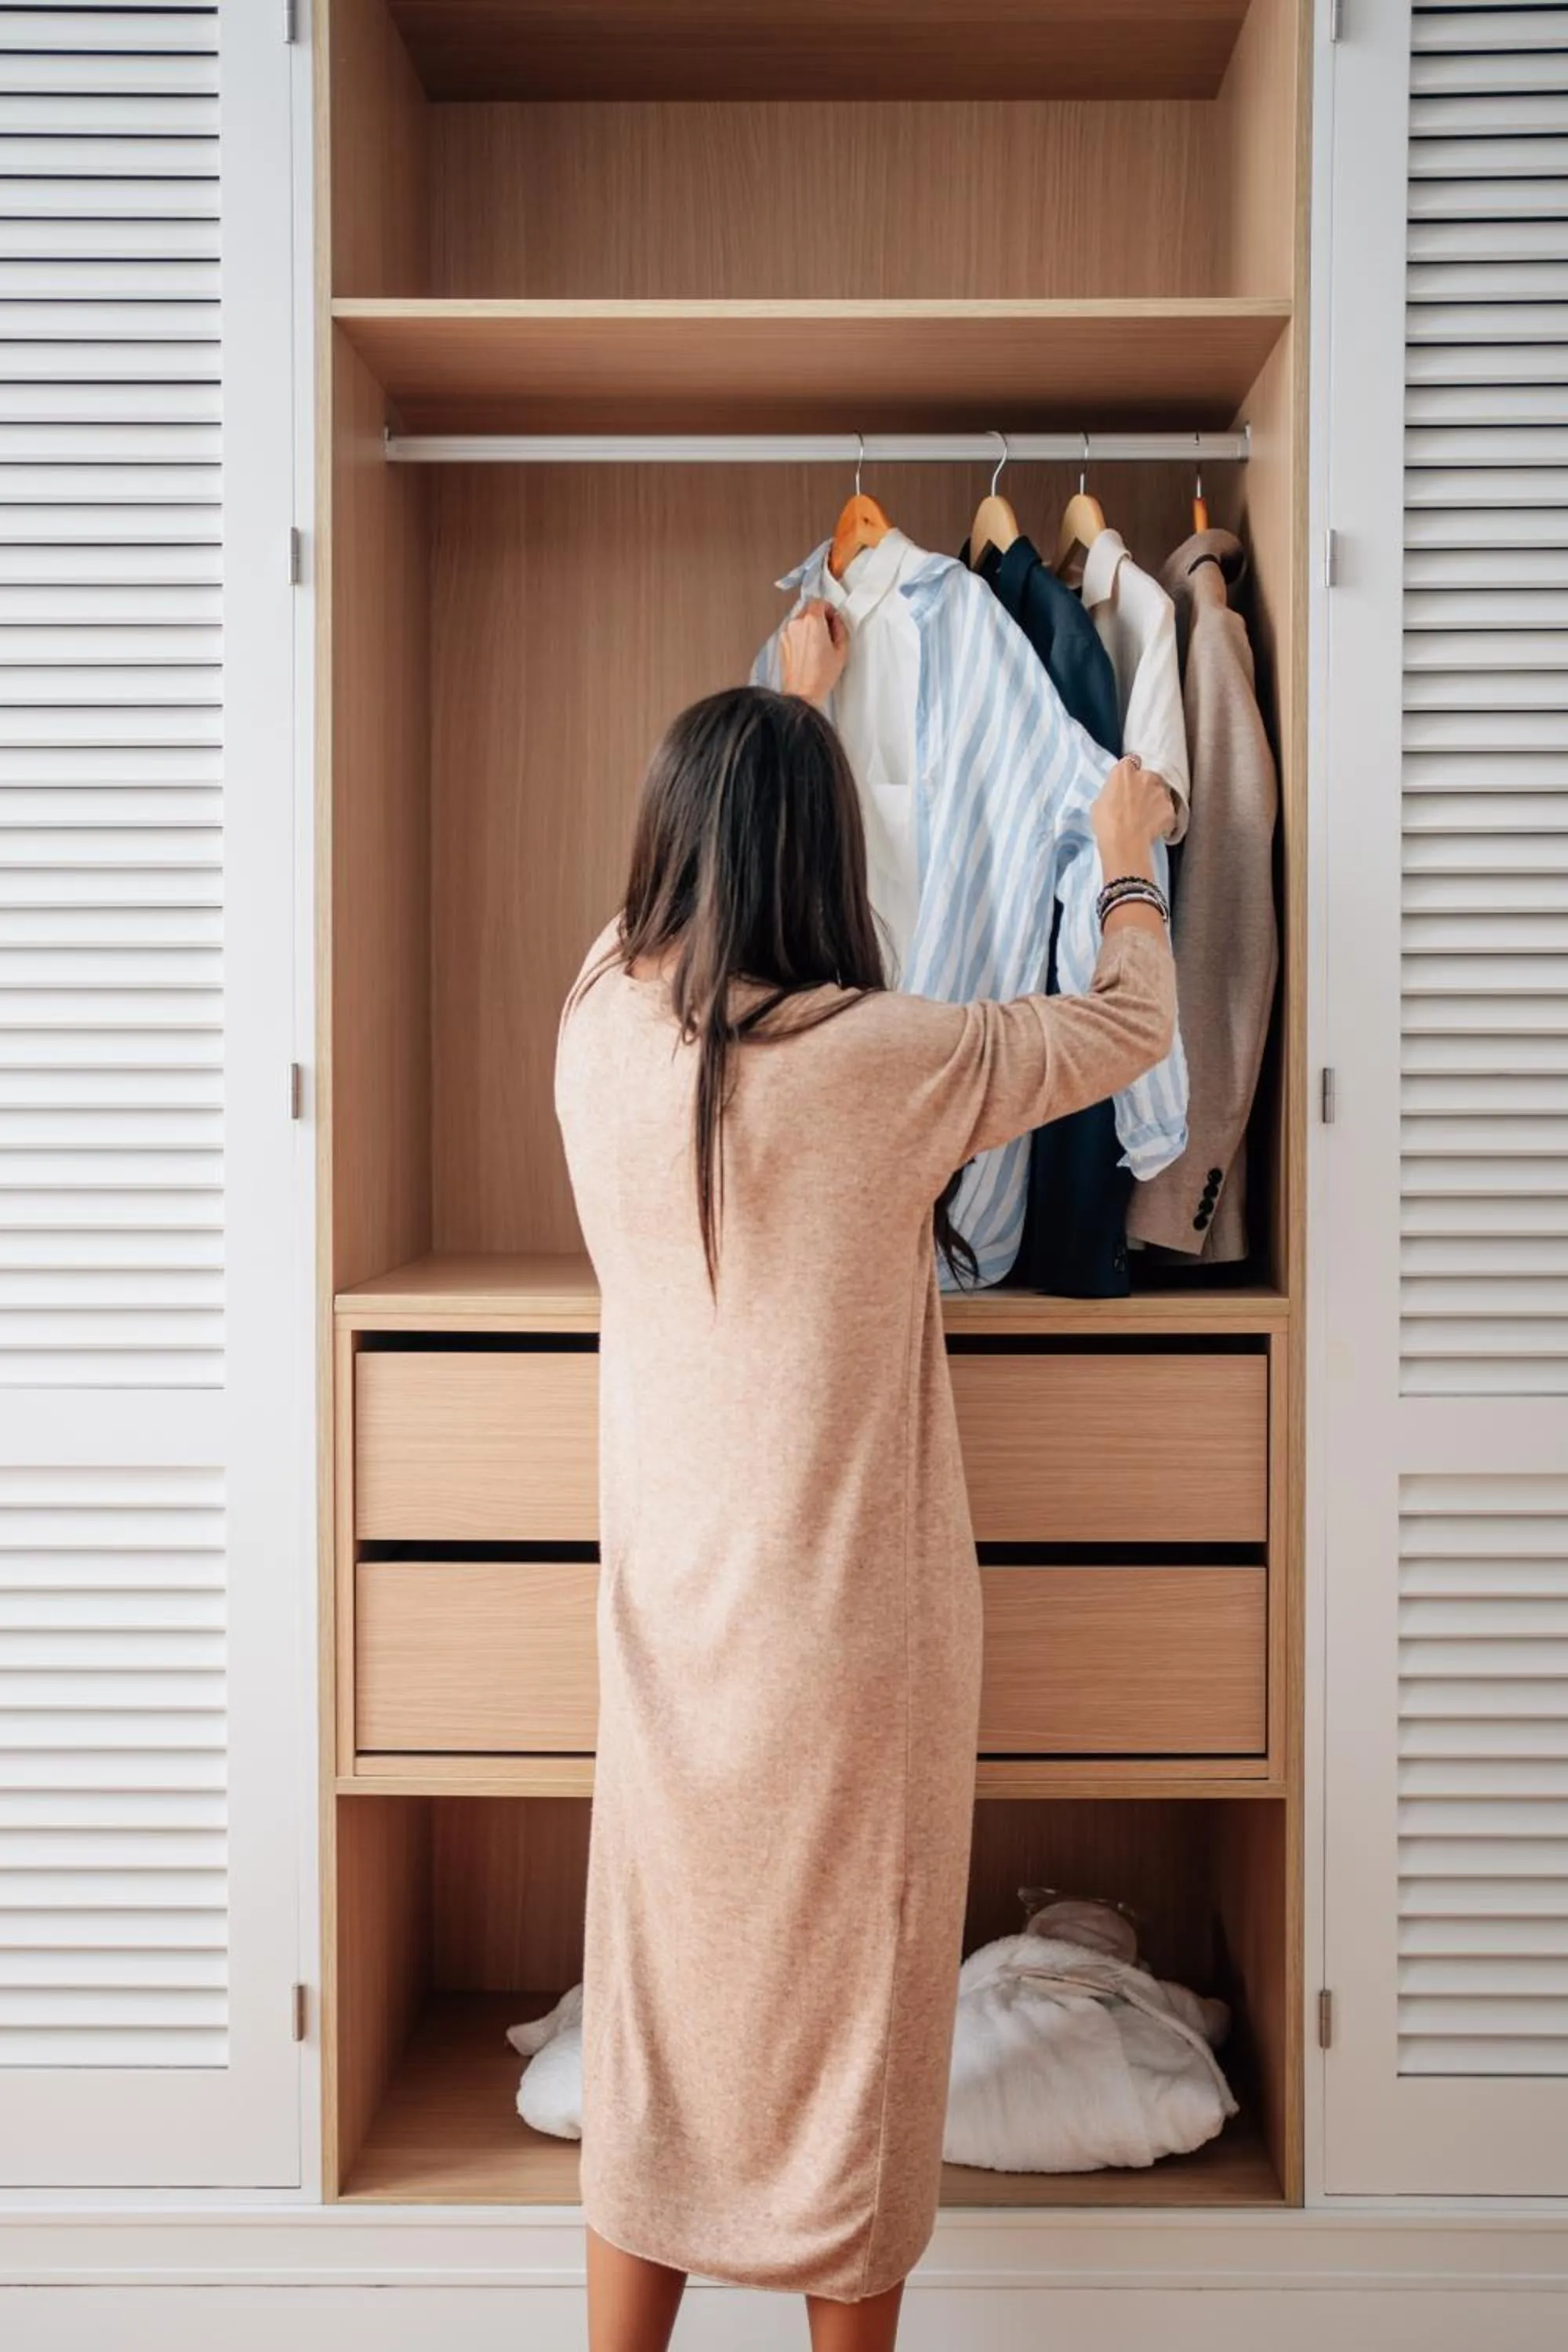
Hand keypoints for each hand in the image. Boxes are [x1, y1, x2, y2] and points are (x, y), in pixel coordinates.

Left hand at [779, 598, 848, 707]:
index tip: (833, 618)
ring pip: (799, 620)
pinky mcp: (782, 643)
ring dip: (809, 627)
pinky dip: (800, 636)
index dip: (828, 609)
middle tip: (828, 631)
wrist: (802, 693)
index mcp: (812, 622)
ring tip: (818, 644)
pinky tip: (809, 651)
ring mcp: (787, 633)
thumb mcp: (841, 650)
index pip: (819, 601)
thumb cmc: (820, 676)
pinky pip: (793, 632)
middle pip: (808, 609)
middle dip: (819, 617)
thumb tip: (837, 622)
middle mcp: (796, 624)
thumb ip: (840, 629)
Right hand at [1090, 754, 1176, 876]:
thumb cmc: (1105, 822)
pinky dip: (1163, 818)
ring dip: (1156, 801)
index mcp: (1124, 771)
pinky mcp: (1171, 809)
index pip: (1131, 761)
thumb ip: (1112, 792)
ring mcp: (1161, 792)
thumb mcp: (1099, 802)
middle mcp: (1146, 776)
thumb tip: (1117, 795)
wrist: (1124, 843)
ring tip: (1147, 818)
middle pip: (1149, 776)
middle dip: (1146, 786)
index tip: (1128, 782)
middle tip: (1138, 802)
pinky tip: (1155, 828)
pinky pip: (1168, 811)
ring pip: (1161, 793)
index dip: (1130, 773)